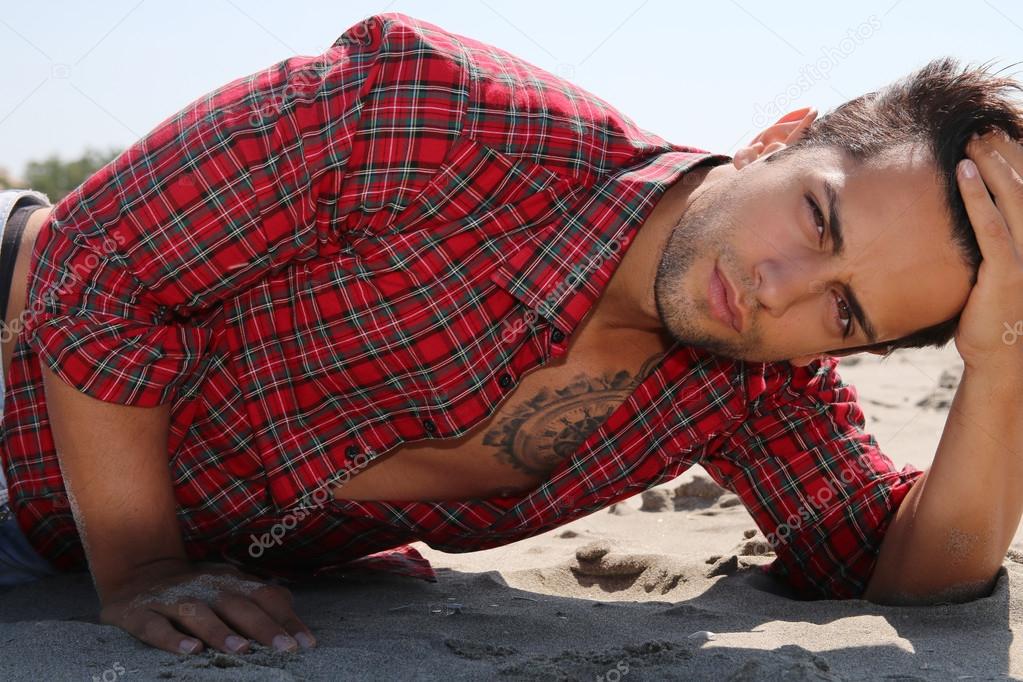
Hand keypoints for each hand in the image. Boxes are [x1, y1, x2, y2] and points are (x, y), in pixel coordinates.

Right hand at [99, 559, 315, 654]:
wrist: (137, 571)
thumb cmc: (196, 588)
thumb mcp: (230, 586)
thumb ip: (261, 598)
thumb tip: (294, 615)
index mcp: (230, 581)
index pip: (264, 596)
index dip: (286, 619)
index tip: (306, 644)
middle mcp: (204, 586)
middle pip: (238, 605)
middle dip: (264, 627)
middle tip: (286, 649)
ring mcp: (172, 598)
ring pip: (198, 614)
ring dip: (221, 632)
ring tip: (243, 650)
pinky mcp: (139, 613)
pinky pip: (155, 626)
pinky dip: (172, 639)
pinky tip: (191, 651)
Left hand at [953, 128, 1022, 374]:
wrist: (1003, 359)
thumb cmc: (993, 315)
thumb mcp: (994, 272)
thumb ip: (989, 243)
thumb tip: (965, 219)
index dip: (1017, 162)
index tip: (997, 136)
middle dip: (1006, 154)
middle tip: (981, 128)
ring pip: (1012, 200)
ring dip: (991, 165)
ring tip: (971, 140)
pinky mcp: (1008, 273)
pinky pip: (991, 227)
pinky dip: (977, 196)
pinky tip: (962, 173)